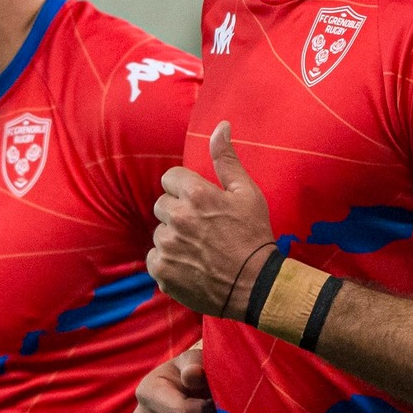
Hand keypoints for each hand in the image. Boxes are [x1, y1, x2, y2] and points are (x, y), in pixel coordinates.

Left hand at [148, 122, 275, 317]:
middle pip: (162, 205)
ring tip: (200, 250)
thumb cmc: (255, 236)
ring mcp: (168, 246)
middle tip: (203, 229)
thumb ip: (227, 160)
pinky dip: (169, 263)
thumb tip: (221, 126)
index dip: (185, 189)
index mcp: (196, 195)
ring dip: (174, 239)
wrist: (257, 286)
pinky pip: (155, 259)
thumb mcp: (247, 193)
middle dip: (178, 213)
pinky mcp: (162, 271)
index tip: (200, 203)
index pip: (170, 178)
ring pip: (160, 233)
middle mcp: (178, 218)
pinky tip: (191, 266)